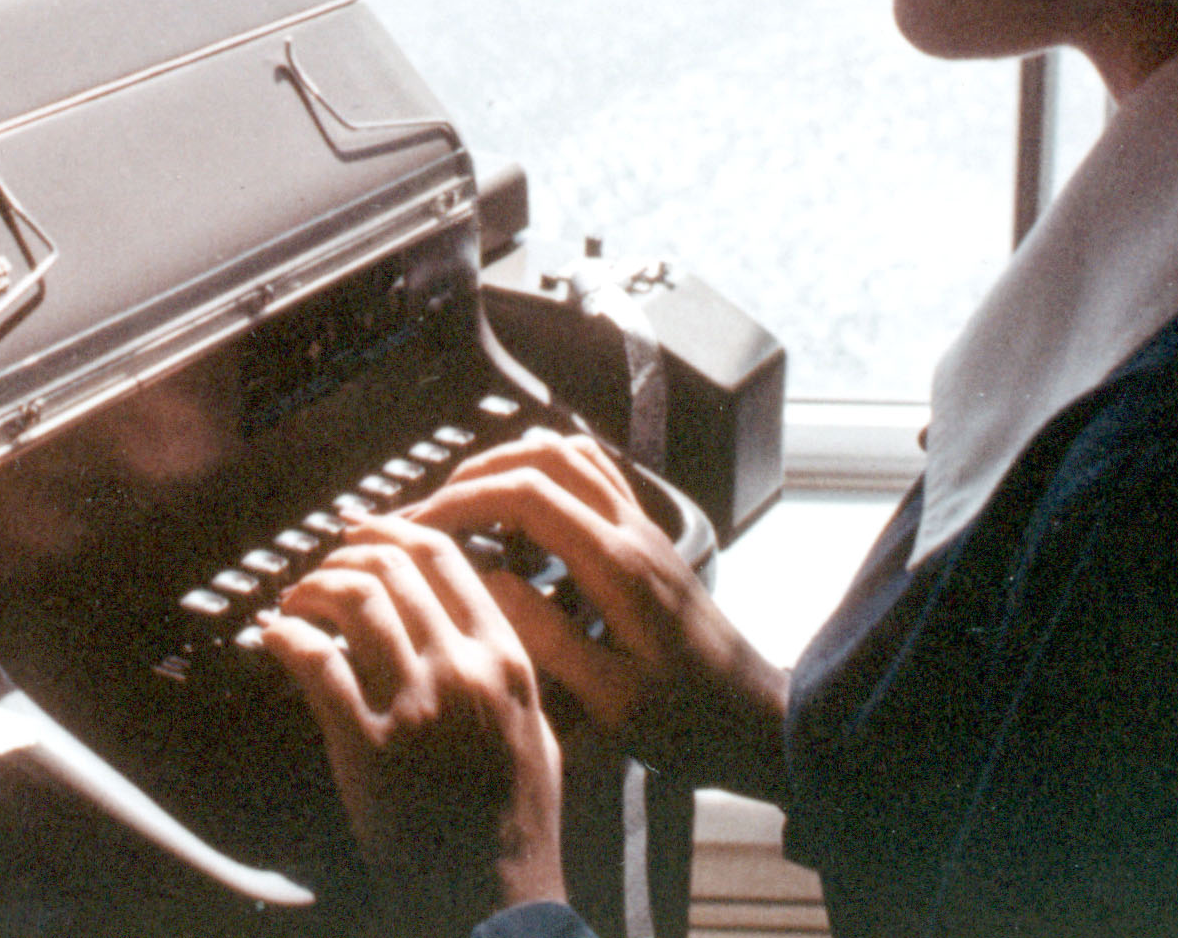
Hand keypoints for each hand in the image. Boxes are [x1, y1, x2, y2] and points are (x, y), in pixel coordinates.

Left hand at [264, 515, 567, 934]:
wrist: (493, 900)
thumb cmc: (515, 823)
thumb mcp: (536, 730)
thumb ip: (505, 669)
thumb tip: (462, 617)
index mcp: (506, 661)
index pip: (446, 559)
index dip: (397, 530)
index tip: (369, 531)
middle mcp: (462, 670)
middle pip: (393, 566)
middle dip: (348, 551)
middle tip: (325, 560)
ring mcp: (413, 705)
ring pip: (354, 599)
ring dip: (313, 585)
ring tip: (297, 596)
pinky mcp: (365, 743)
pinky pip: (315, 660)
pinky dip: (286, 635)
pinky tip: (274, 635)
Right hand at [409, 429, 790, 801]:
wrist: (758, 723)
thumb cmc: (688, 726)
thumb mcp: (612, 702)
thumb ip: (548, 639)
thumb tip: (487, 582)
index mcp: (619, 567)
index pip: (528, 493)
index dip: (464, 499)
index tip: (419, 528)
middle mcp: (633, 531)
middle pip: (543, 455)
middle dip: (475, 475)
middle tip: (430, 515)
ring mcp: (644, 527)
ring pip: (570, 451)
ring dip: (510, 464)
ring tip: (468, 506)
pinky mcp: (648, 537)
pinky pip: (593, 471)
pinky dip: (546, 470)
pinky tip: (521, 510)